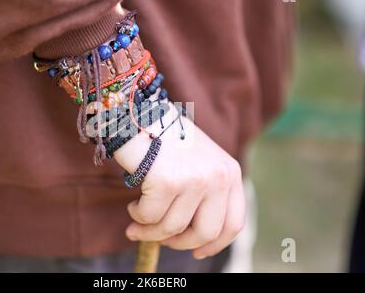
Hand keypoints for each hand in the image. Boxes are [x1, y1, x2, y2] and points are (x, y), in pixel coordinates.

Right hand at [114, 104, 244, 258]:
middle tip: (159, 238)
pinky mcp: (168, 182)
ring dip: (149, 230)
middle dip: (179, 243)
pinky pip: (150, 217)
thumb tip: (195, 239)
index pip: (233, 223)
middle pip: (206, 233)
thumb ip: (205, 194)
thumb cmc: (164, 140)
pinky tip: (133, 204)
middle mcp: (218, 176)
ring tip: (136, 221)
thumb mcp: (197, 163)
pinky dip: (138, 216)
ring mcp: (195, 179)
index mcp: (229, 172)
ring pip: (172, 228)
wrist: (138, 114)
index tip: (197, 252)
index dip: (215, 244)